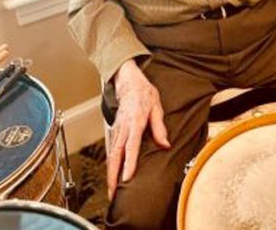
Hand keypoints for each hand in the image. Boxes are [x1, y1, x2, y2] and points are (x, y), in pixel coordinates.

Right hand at [104, 59, 169, 201]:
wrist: (128, 82)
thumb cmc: (143, 94)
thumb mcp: (156, 107)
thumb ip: (159, 127)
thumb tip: (165, 144)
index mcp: (134, 123)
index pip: (130, 147)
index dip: (128, 164)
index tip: (126, 178)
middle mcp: (122, 129)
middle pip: (114, 156)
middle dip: (112, 176)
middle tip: (113, 194)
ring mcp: (116, 131)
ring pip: (111, 155)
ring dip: (110, 174)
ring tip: (112, 191)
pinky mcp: (115, 132)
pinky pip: (112, 151)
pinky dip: (111, 165)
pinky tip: (113, 176)